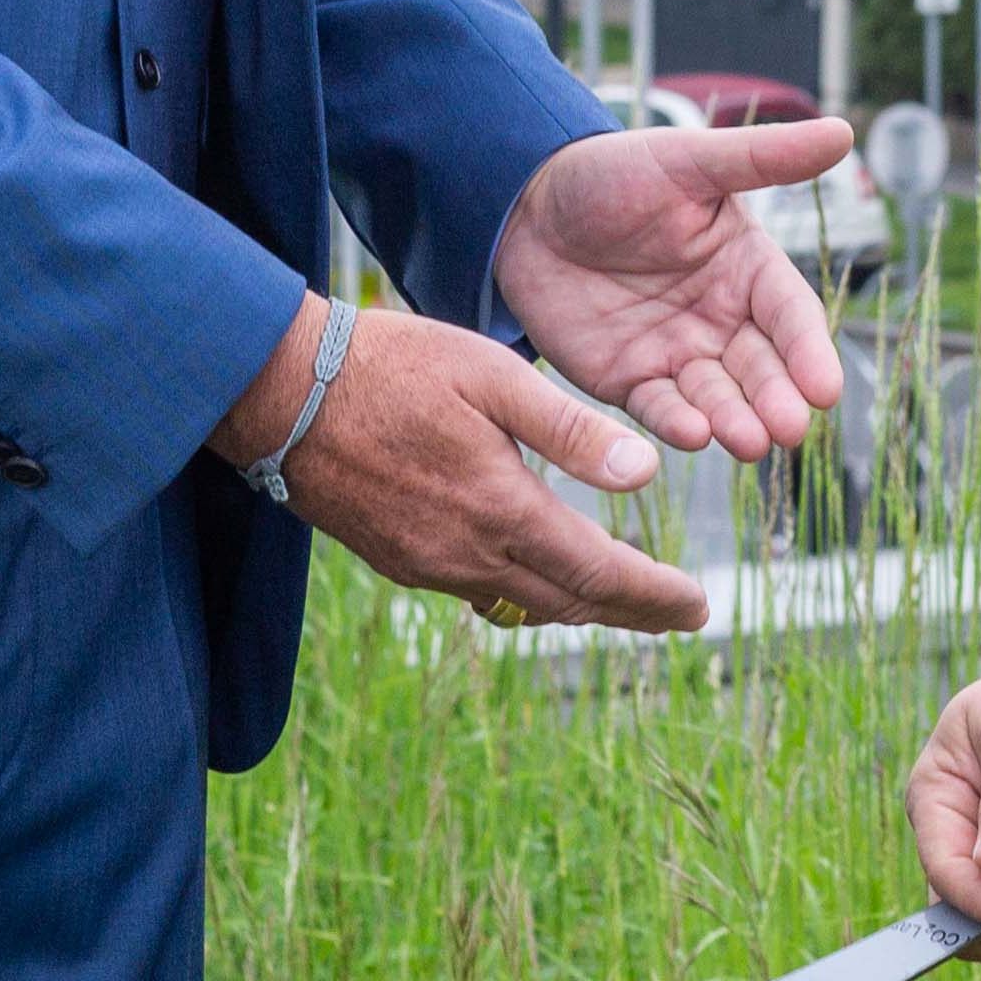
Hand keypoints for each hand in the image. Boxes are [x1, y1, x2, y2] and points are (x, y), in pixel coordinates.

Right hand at [217, 292, 706, 633]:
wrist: (279, 392)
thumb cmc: (392, 366)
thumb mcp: (492, 377)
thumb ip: (571, 430)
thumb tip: (646, 475)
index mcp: (498, 509)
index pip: (597, 573)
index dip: (654, 596)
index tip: (700, 608)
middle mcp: (463, 554)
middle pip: (566, 603)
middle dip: (630, 612)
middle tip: (681, 615)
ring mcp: (425, 564)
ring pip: (521, 603)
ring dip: (578, 605)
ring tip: (624, 598)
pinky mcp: (395, 558)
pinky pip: (478, 592)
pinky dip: (525, 590)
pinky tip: (539, 570)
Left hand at [494, 119, 851, 461]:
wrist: (524, 204)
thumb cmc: (613, 171)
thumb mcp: (689, 160)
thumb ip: (764, 157)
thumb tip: (844, 131)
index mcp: (747, 266)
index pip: (790, 315)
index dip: (809, 352)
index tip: (827, 390)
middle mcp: (721, 316)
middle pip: (761, 367)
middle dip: (778, 399)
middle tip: (790, 429)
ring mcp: (676, 351)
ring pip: (717, 398)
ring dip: (736, 421)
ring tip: (749, 442)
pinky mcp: (628, 379)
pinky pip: (659, 408)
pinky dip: (677, 425)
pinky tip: (693, 434)